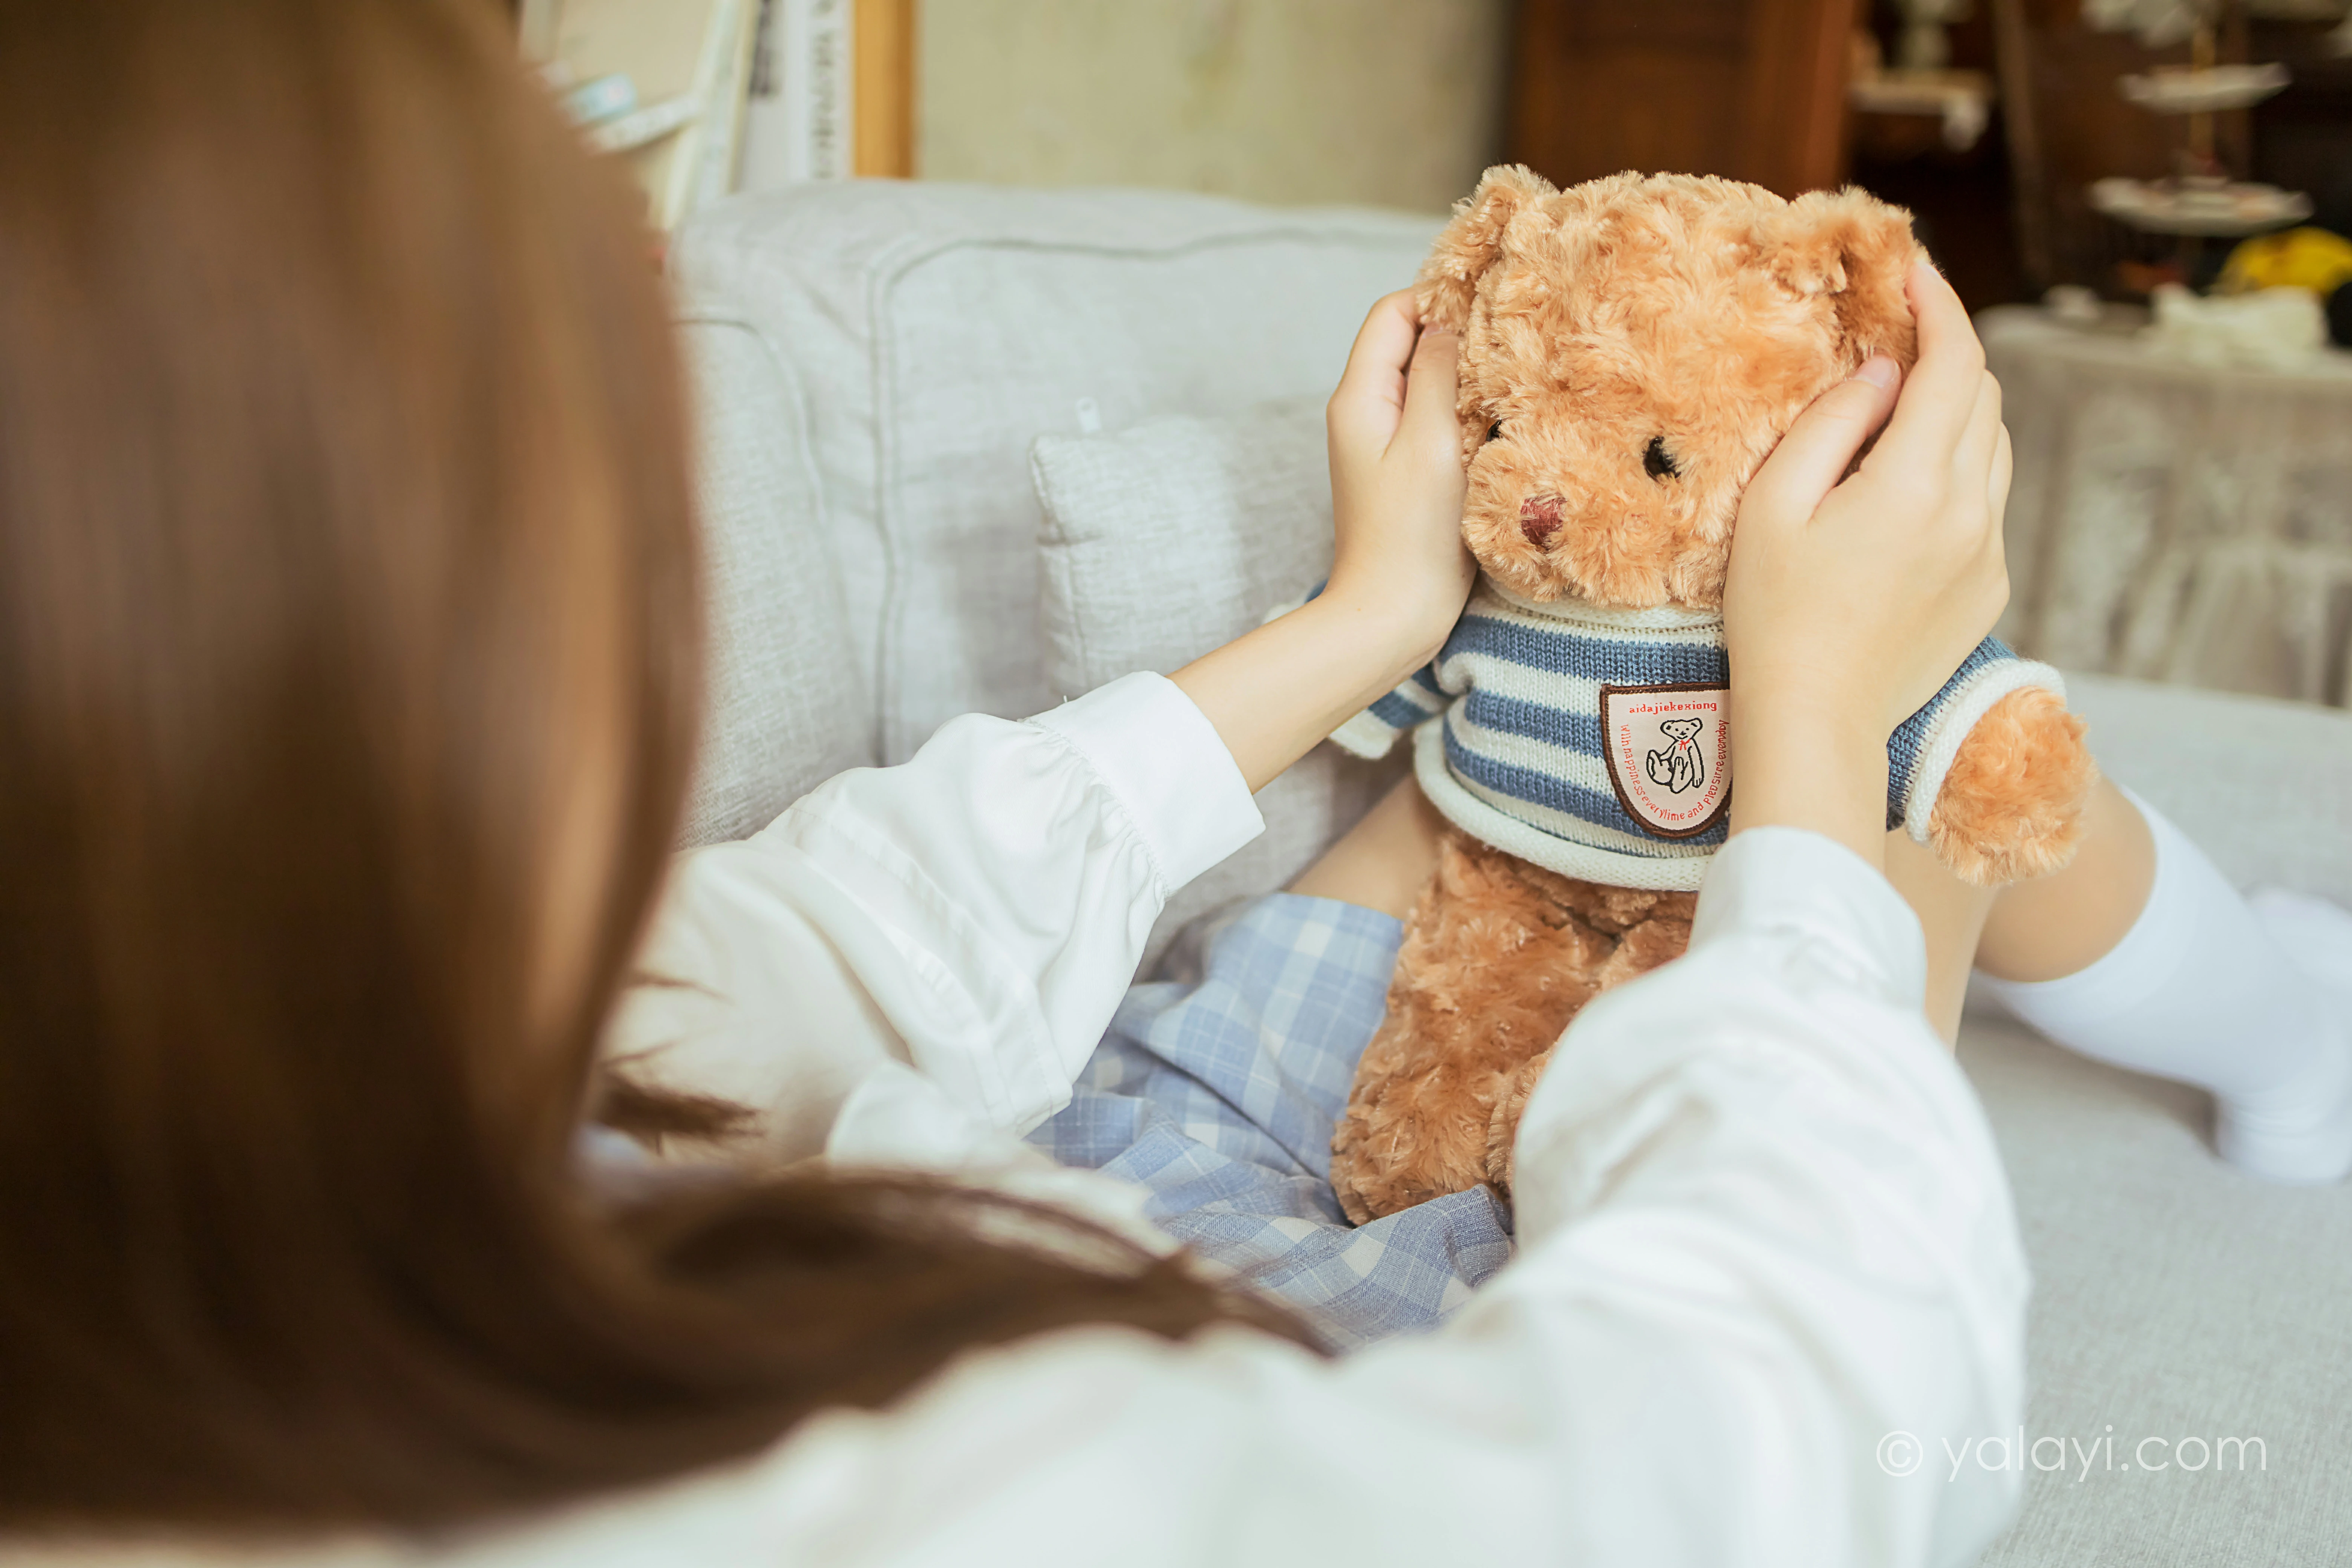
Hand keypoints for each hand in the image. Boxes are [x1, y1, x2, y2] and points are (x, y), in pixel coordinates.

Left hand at [1170, 293, 1471, 793]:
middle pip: (1410, 342)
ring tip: (1515, 372)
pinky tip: (1502, 417)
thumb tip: (1450, 314)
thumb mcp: (1429, 441)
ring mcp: (1385, 444)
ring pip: (1428, 381)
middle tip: (1515, 332)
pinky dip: (1468, 410)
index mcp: (1359, 396)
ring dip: (1468, 373)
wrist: (1390, 615)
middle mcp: (1364, 413)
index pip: (1394, 312)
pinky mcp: (1409, 472)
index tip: (1493, 299)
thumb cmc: (1409, 534)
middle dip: (1459, 332)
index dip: (1440, 296)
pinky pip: (1437, 419)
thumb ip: (1438, 372)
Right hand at [1722, 259, 2012, 867]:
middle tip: (1898, 332)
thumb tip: (1879, 374)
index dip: (1941, 305)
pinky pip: (1987, 503)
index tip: (1915, 271)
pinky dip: (1958, 469)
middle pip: (1985, 398)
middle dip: (1949, 352)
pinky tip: (1905, 487)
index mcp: (1915, 486)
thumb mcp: (1774, 508)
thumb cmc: (1774, 618)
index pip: (1955, 365)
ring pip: (1993, 448)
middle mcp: (1970, 513)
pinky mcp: (1988, 588)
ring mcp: (1987, 554)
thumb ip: (1830, 427)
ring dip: (1957, 410)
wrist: (1816, 724)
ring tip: (1902, 406)